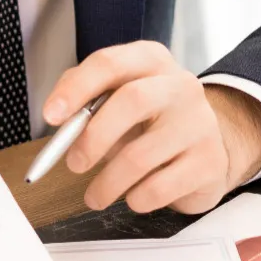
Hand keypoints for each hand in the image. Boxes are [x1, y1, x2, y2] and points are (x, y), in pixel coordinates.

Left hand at [44, 41, 260, 214]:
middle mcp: (180, 86)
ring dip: (107, 183)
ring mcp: (200, 123)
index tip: (51, 116)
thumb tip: (59, 117)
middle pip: (132, 100)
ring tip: (96, 196)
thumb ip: (85, 99)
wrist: (207, 148)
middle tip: (74, 164)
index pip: (110, 63)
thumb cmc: (150, 122)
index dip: (76, 89)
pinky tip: (134, 197)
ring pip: (142, 155)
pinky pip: (160, 188)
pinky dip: (136, 198)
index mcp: (152, 61)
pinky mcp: (209, 162)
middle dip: (93, 137)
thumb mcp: (118, 100)